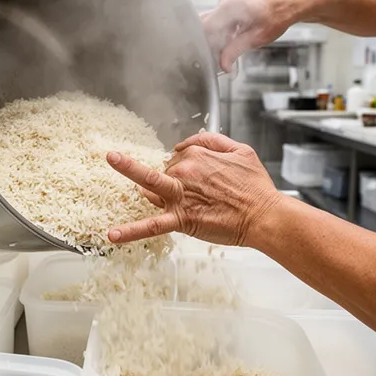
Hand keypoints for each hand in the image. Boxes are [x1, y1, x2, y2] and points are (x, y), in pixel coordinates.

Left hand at [105, 133, 282, 246]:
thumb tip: (186, 142)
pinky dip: (130, 232)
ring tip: (110, 160)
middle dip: (170, 180)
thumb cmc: (256, 187)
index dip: (184, 167)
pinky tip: (112, 235)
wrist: (264, 216)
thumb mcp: (240, 150)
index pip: (178, 157)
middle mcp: (185, 172)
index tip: (196, 177)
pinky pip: (151, 225)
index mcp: (197, 154)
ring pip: (150, 186)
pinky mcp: (182, 220)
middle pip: (164, 171)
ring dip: (132, 178)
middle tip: (194, 193)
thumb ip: (212, 140)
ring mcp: (180, 196)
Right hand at [202, 0, 304, 72]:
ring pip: (214, 21)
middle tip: (222, 56)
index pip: (206, 28)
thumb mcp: (257, 38)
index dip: (207, 46)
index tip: (213, 58)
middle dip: (212, 42)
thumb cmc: (279, 15)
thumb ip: (235, 51)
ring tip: (235, 45)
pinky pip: (221, 16)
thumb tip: (223, 64)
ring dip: (220, 36)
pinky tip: (237, 36)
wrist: (290, 0)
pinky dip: (226, 29)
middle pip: (207, 24)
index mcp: (230, 6)